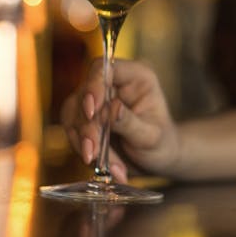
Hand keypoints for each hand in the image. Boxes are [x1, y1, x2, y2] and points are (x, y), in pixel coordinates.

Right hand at [61, 59, 180, 182]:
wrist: (156, 161)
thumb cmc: (162, 143)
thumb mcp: (152, 136)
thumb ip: (130, 122)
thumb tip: (111, 109)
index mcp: (135, 77)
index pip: (104, 68)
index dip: (93, 86)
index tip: (91, 112)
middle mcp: (113, 85)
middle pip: (84, 95)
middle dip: (88, 128)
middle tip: (93, 153)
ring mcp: (97, 102)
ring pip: (73, 116)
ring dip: (86, 144)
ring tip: (108, 165)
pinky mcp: (85, 121)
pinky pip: (73, 133)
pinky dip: (86, 153)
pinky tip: (108, 168)